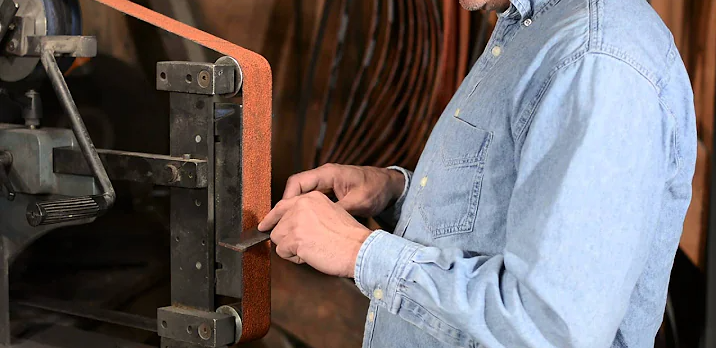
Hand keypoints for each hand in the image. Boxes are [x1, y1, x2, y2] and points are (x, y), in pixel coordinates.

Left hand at [258, 191, 371, 277]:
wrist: (360, 248)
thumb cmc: (349, 237)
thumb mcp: (330, 213)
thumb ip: (309, 213)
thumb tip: (290, 224)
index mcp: (311, 197)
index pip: (282, 206)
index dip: (271, 218)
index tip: (264, 225)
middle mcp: (301, 205)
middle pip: (278, 226)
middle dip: (289, 239)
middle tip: (308, 244)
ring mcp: (297, 221)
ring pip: (278, 239)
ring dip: (291, 249)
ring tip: (312, 249)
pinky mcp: (295, 238)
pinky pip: (283, 252)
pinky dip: (295, 258)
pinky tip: (312, 254)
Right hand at [282, 164, 404, 217]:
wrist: (389, 187)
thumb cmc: (376, 189)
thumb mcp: (359, 202)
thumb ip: (340, 209)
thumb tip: (322, 222)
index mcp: (328, 174)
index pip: (297, 182)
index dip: (287, 199)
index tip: (282, 216)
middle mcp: (323, 177)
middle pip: (296, 190)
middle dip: (286, 207)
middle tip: (279, 225)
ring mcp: (326, 185)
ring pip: (302, 197)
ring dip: (294, 211)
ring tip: (287, 228)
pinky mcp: (330, 194)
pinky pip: (311, 202)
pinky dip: (305, 212)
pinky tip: (303, 226)